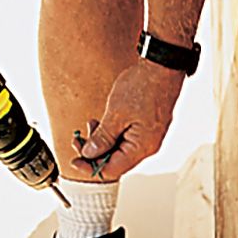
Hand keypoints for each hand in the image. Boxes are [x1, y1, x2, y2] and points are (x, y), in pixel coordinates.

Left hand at [72, 59, 184, 178]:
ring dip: (102, 141)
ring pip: (120, 149)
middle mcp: (147, 147)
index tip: (75, 161)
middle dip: (94, 152)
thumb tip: (90, 154)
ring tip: (91, 124)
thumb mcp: (115, 114)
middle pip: (115, 161)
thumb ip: (102, 138)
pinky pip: (127, 138)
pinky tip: (102, 122)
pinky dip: (112, 133)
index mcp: (142, 147)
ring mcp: (149, 137)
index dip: (91, 168)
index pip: (112, 170)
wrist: (162, 67)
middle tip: (78, 140)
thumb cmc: (143, 87)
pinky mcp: (148, 128)